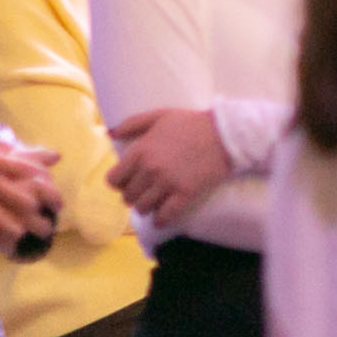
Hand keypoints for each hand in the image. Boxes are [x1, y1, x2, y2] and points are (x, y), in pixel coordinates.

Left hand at [108, 108, 234, 227]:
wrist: (226, 133)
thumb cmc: (192, 123)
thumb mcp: (160, 115)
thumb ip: (132, 123)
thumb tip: (110, 134)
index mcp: (141, 151)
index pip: (114, 179)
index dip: (119, 182)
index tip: (128, 181)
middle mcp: (150, 169)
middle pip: (128, 196)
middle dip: (133, 196)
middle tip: (143, 192)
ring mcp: (168, 183)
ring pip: (143, 208)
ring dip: (145, 208)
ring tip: (153, 203)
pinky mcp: (186, 193)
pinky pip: (165, 216)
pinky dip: (160, 220)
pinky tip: (161, 219)